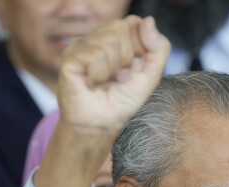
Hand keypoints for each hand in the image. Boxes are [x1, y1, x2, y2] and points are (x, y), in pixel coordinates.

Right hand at [58, 15, 169, 141]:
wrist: (102, 124)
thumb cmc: (122, 101)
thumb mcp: (150, 75)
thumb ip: (158, 48)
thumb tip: (148, 20)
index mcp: (117, 38)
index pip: (134, 23)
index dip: (140, 47)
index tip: (134, 70)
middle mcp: (98, 37)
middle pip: (122, 28)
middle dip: (127, 58)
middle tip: (118, 78)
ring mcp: (82, 45)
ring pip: (109, 41)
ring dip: (114, 69)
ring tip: (106, 82)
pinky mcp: (70, 57)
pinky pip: (95, 54)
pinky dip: (100, 74)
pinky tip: (93, 83)